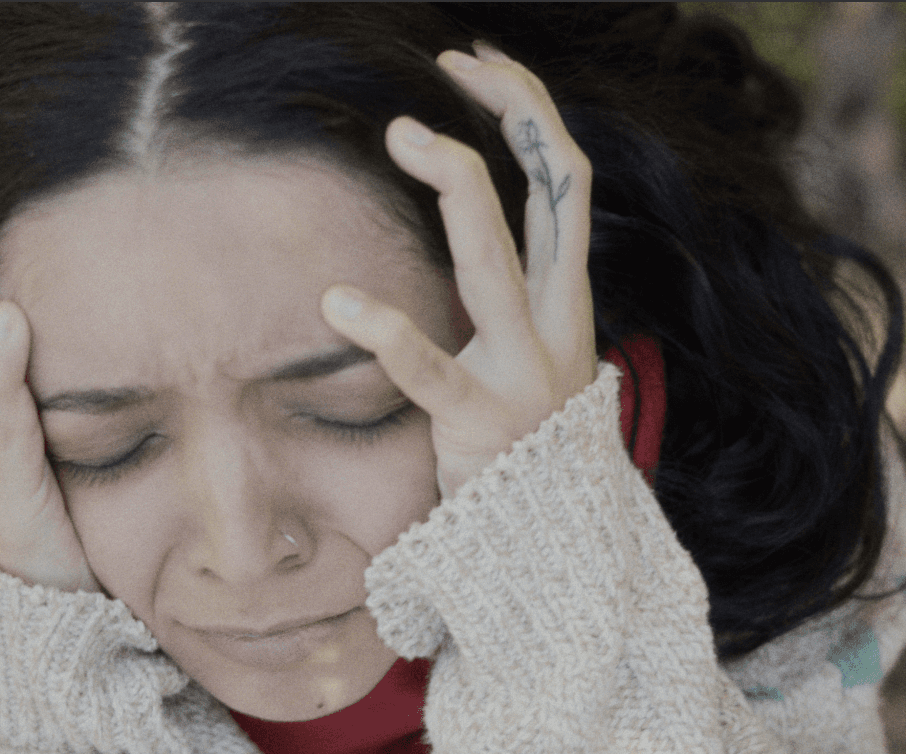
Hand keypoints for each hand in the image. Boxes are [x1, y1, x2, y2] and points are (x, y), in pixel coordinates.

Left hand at [321, 45, 597, 498]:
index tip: (479, 63)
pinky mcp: (481, 420)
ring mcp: (525, 368)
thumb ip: (507, 279)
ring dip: (456, 186)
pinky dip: (386, 333)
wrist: (553, 537)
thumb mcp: (529, 340)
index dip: (530, 109)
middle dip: (514, 116)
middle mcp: (558, 319)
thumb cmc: (524, 430)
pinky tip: (337, 302)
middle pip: (555, 192)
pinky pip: (431, 371)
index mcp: (567, 295)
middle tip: (449, 68)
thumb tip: (459, 207)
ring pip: (497, 259)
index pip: (565, 177)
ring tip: (401, 134)